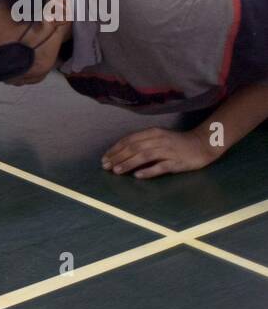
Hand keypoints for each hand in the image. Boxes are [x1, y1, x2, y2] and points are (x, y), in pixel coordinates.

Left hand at [101, 128, 218, 178]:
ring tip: (116, 171)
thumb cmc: (176, 142)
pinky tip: (138, 176)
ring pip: (145, 156)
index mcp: (153, 133)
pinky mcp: (177, 162)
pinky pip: (161, 167)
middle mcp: (159, 140)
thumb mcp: (158, 138)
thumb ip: (142, 143)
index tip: (104, 158)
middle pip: (134, 148)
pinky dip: (149, 171)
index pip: (129, 140)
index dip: (115, 149)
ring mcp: (168, 151)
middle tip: (106, 166)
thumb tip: (120, 154)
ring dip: (129, 163)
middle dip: (118, 157)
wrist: (203, 144)